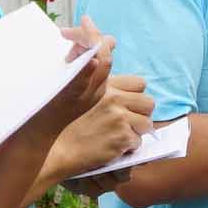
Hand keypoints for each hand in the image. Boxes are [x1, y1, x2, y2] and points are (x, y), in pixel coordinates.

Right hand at [53, 58, 157, 182]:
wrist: (58, 150)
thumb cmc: (68, 125)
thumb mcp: (81, 94)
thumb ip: (98, 80)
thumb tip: (112, 57)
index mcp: (106, 85)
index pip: (140, 83)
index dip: (135, 97)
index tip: (125, 107)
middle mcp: (114, 98)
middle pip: (149, 103)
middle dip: (141, 115)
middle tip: (125, 124)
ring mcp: (119, 118)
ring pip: (147, 124)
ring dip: (135, 133)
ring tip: (117, 136)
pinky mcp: (122, 137)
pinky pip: (138, 143)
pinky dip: (128, 148)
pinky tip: (111, 147)